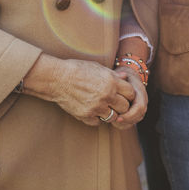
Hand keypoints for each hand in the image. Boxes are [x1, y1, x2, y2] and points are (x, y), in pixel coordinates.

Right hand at [22, 54, 136, 126]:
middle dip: (121, 105)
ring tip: (104, 107)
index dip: (128, 94)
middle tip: (115, 102)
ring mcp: (96, 107)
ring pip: (113, 117)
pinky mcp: (86, 116)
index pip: (131, 93)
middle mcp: (106, 95)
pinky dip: (97, 118)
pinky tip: (92, 110)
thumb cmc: (77, 69)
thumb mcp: (98, 67)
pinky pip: (98, 122)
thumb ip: (113, 75)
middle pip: (125, 107)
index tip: (123, 94)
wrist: (57, 79)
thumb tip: (125, 78)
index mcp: (111, 82)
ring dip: (110, 113)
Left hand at [109, 68, 148, 128]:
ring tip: (112, 120)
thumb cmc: (123, 76)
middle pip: (139, 116)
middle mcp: (143, 100)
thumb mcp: (122, 75)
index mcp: (140, 92)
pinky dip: (123, 123)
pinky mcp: (136, 111)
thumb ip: (122, 77)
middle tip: (113, 120)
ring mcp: (140, 106)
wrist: (129, 77)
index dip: (129, 115)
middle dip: (126, 120)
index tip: (117, 118)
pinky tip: (114, 120)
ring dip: (124, 123)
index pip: (140, 107)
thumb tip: (123, 76)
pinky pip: (132, 121)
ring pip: (135, 120)